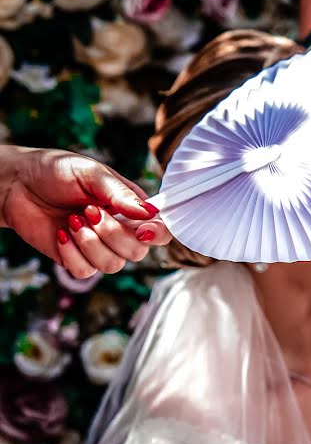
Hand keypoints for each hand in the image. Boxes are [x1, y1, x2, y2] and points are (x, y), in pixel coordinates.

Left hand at [0, 146, 168, 273]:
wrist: (15, 184)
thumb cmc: (57, 171)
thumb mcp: (92, 173)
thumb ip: (121, 194)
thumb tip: (149, 213)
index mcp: (131, 208)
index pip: (161, 229)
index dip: (158, 234)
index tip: (142, 229)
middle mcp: (120, 230)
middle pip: (137, 252)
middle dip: (112, 234)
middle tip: (88, 211)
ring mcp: (98, 247)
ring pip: (113, 266)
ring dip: (90, 243)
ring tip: (72, 220)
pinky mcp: (75, 259)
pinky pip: (86, 272)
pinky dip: (72, 254)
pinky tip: (61, 234)